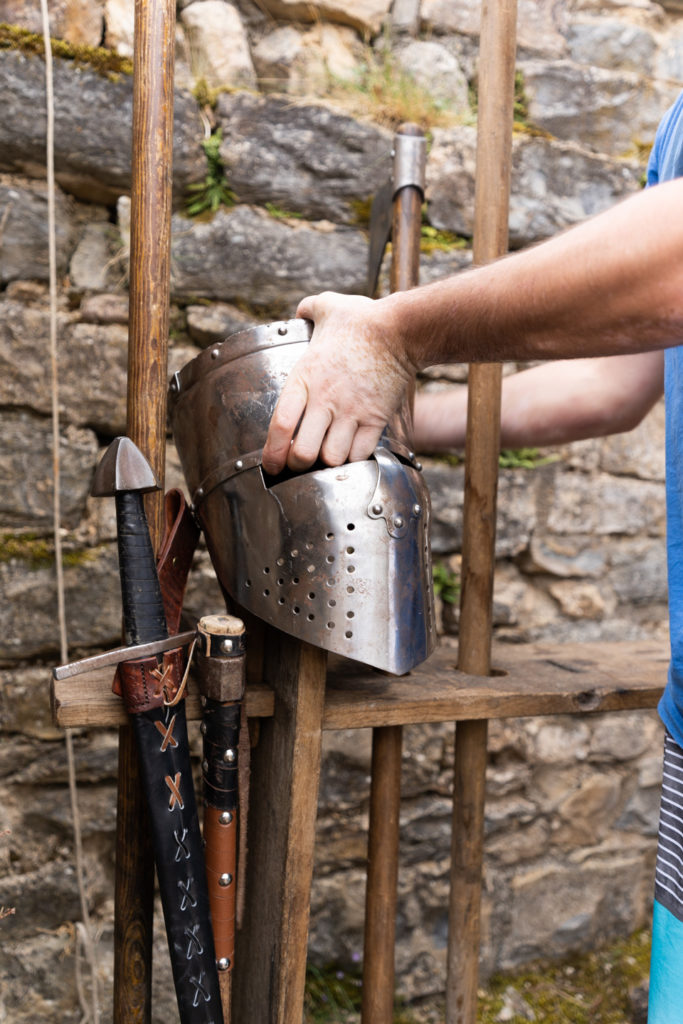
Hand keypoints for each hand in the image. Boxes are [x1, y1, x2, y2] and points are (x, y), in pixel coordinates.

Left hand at [262, 291, 416, 473]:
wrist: (400, 330)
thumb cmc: (363, 319)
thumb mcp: (326, 306)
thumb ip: (307, 310)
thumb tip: (301, 311)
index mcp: (305, 378)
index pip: (280, 425)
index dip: (272, 452)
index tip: (270, 464)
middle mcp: (325, 400)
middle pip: (303, 454)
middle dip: (298, 465)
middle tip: (300, 463)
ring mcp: (351, 412)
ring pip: (332, 459)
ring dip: (328, 463)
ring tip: (327, 457)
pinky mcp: (375, 419)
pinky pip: (360, 454)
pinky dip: (354, 459)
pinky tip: (350, 451)